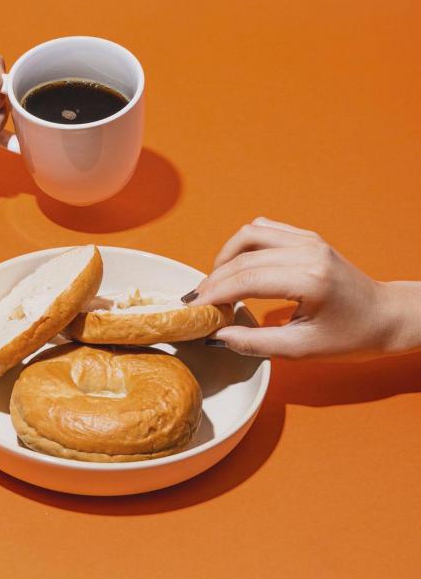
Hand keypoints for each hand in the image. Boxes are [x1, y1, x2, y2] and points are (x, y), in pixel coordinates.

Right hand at [196, 217, 420, 359]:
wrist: (386, 317)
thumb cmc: (352, 337)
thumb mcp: (302, 349)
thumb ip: (255, 343)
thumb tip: (217, 335)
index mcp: (310, 279)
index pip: (247, 279)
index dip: (215, 293)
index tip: (193, 308)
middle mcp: (308, 251)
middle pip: (244, 257)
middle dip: (214, 279)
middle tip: (197, 300)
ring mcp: (308, 240)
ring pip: (249, 234)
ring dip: (226, 256)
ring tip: (215, 283)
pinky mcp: (307, 237)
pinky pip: (264, 229)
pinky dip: (243, 245)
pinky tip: (236, 267)